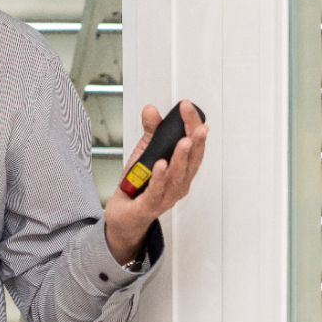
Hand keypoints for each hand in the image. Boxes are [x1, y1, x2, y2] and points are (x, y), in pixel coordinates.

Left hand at [103, 101, 208, 263]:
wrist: (123, 214)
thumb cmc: (139, 185)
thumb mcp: (145, 153)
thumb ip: (151, 132)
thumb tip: (151, 109)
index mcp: (182, 171)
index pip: (194, 147)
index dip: (194, 126)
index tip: (188, 107)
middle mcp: (179, 184)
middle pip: (193, 162)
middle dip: (197, 141)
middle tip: (198, 124)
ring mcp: (166, 197)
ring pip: (178, 176)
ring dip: (182, 158)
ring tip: (184, 141)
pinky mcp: (149, 206)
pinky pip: (156, 191)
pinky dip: (160, 177)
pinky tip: (161, 164)